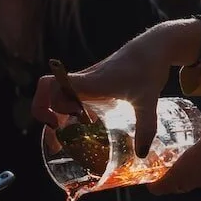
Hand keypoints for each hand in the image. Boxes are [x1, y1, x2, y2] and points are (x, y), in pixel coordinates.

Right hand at [31, 19, 200, 155]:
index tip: (63, 124)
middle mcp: (85, 80)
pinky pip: (73, 95)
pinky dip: (72, 111)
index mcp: (91, 82)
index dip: (49, 105)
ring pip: (59, 95)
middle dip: (46, 117)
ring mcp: (88, 81)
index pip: (52, 85)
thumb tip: (141, 154)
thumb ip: (146, 127)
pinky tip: (87, 125)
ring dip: (57, 116)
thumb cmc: (148, 68)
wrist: (154, 47)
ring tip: (64, 141)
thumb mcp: (148, 100)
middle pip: (49, 93)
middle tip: (56, 144)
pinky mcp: (95, 82)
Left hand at [149, 108, 200, 194]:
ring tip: (192, 151)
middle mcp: (195, 181)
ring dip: (191, 169)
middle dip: (171, 173)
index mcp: (185, 170)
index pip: (160, 187)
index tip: (149, 174)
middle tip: (170, 158)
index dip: (152, 182)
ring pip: (193, 180)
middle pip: (176, 184)